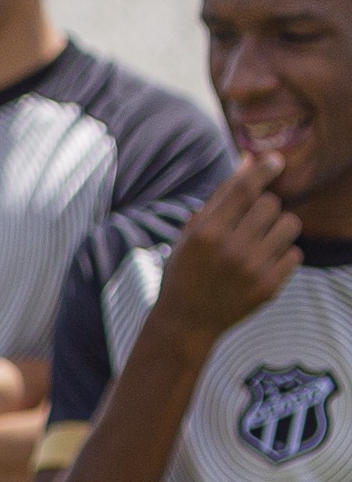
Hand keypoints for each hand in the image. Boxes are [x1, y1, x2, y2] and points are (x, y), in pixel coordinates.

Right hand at [156, 155, 302, 342]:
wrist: (186, 321)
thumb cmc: (187, 270)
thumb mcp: (192, 233)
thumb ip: (221, 198)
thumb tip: (250, 161)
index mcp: (205, 233)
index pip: (244, 188)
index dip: (264, 169)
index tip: (275, 162)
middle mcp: (229, 249)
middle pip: (271, 204)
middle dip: (264, 209)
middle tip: (251, 223)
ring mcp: (251, 269)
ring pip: (289, 225)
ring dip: (278, 228)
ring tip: (261, 241)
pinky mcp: (269, 286)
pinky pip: (295, 253)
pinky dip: (282, 255)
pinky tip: (263, 264)